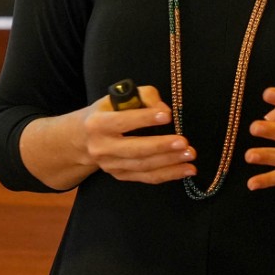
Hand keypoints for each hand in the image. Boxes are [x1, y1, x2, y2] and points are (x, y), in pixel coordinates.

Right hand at [80, 83, 196, 184]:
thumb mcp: (119, 98)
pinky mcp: (120, 176)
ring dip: (170, 162)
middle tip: (184, 142)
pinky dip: (169, 174)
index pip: (122, 121)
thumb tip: (165, 111)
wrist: (84, 138)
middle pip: (134, 149)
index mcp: (97, 124)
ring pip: (143, 166)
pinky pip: (147, 177)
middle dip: (161, 146)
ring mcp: (110, 165)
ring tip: (190, 155)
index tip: (167, 116)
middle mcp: (101, 147)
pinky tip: (187, 170)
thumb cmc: (108, 112)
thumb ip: (143, 97)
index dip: (144, 118)